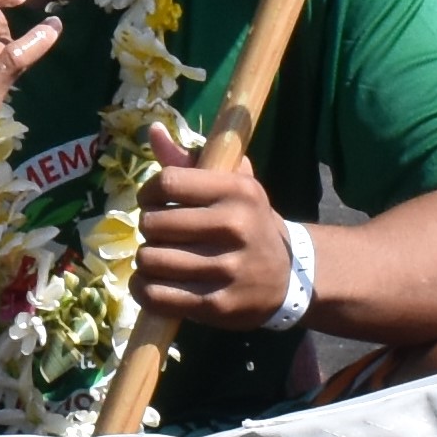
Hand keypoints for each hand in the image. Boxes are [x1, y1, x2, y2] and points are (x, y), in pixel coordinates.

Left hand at [133, 120, 294, 325]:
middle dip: (149, 230)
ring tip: (161, 260)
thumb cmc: (250, 223)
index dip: (148, 194)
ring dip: (146, 261)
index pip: (168, 183)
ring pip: (150, 260)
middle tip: (162, 235)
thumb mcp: (231, 186)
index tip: (154, 203)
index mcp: (238, 191)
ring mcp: (227, 269)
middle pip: (153, 224)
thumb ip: (190, 160)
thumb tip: (153, 131)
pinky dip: (145, 290)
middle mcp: (234, 227)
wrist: (292, 278)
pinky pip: (157, 296)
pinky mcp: (217, 306)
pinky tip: (154, 284)